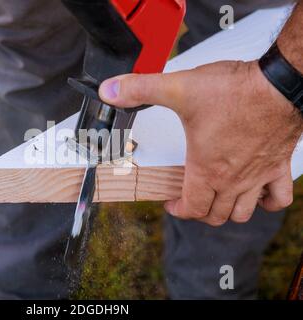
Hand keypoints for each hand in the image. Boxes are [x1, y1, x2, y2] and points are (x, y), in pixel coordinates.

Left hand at [99, 61, 302, 225]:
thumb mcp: (178, 88)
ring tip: (216, 199)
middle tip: (189, 198)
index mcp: (206, 169)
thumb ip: (140, 89)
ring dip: (227, 211)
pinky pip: (278, 198)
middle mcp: (232, 179)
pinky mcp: (278, 165)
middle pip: (215, 215)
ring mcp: (257, 176)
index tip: (170, 202)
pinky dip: (267, 203)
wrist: (279, 83)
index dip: (177, 210)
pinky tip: (258, 195)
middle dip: (198, 212)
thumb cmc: (235, 90)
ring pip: (242, 212)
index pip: (191, 208)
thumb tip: (109, 91)